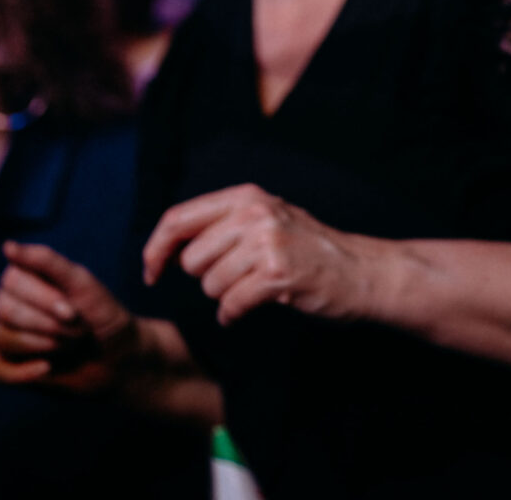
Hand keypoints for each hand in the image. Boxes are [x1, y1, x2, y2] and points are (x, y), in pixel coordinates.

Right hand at [0, 240, 144, 395]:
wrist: (120, 355)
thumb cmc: (102, 314)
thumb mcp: (82, 284)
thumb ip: (46, 261)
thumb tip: (6, 246)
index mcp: (25, 279)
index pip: (11, 281)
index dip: (43, 299)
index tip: (73, 311)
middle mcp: (11, 304)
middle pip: (5, 310)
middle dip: (48, 324)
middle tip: (78, 330)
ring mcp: (9, 335)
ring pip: (2, 338)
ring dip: (44, 344)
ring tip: (71, 345)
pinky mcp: (12, 365)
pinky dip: (23, 371)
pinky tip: (47, 368)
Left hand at [142, 183, 379, 325]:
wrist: (360, 271)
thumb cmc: (308, 250)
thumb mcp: (267, 218)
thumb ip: (223, 222)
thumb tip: (167, 244)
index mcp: (245, 196)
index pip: (179, 219)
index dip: (156, 248)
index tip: (149, 272)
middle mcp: (254, 213)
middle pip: (192, 260)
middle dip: (207, 279)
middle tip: (238, 279)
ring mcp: (267, 242)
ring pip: (211, 285)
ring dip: (226, 297)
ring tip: (255, 289)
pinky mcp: (278, 274)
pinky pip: (231, 304)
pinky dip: (234, 314)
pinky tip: (248, 310)